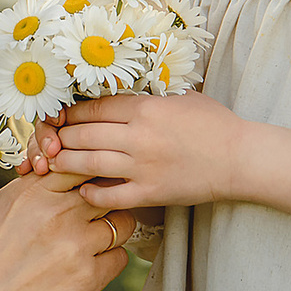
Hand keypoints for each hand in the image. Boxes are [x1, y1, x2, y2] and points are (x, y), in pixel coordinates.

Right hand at [0, 173, 128, 290]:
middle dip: (106, 201)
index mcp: (32, 191)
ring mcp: (75, 244)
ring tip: (89, 246)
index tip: (88, 187)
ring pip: (122, 223)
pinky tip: (85, 270)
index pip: (81, 164)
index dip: (89, 175)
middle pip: (108, 189)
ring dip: (111, 233)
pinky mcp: (87, 278)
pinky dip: (107, 263)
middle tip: (97, 216)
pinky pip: (119, 258)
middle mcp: (56, 212)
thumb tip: (59, 178)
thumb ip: (31, 190)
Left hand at [40, 92, 251, 212]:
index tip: (60, 116)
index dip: (71, 112)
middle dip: (62, 136)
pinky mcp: (151, 193)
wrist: (241, 158)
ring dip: (67, 162)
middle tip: (49, 140)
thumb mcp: (180, 98)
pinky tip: (83, 190)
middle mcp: (139, 137)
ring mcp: (143, 167)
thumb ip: (147, 97)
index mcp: (145, 108)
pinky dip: (91, 194)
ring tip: (53, 162)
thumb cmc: (214, 124)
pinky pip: (110, 196)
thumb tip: (118, 93)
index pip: (93, 108)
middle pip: (85, 134)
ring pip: (89, 162)